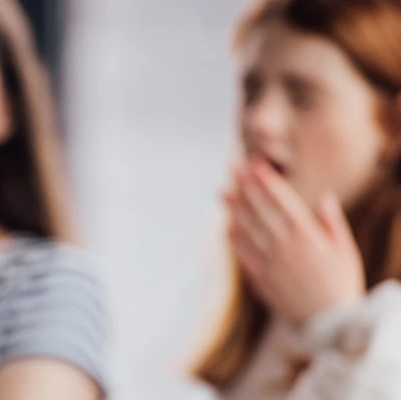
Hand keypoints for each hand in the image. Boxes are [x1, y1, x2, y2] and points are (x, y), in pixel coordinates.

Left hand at [224, 159, 365, 322]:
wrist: (332, 323)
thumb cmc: (343, 284)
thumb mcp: (346, 251)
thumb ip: (332, 224)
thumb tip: (325, 197)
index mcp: (306, 235)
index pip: (281, 200)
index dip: (266, 181)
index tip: (255, 164)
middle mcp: (284, 245)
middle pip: (259, 210)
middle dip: (245, 187)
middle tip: (232, 168)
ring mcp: (270, 262)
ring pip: (247, 229)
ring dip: (233, 209)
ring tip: (222, 192)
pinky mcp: (262, 278)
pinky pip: (244, 254)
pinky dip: (235, 240)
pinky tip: (227, 228)